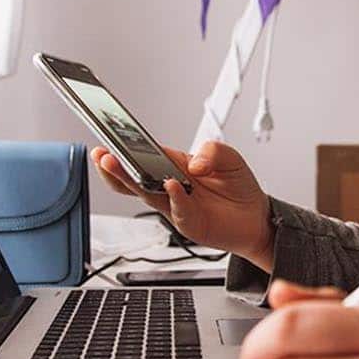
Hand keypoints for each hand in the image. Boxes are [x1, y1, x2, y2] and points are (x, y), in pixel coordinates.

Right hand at [91, 141, 273, 268]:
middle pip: (134, 176)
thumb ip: (213, 151)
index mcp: (174, 165)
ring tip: (116, 165)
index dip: (124, 146)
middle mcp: (169, 185)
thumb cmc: (238, 187)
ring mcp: (175, 205)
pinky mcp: (188, 223)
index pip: (143, 154)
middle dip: (114, 166)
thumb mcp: (230, 158)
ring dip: (129, 180)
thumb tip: (194, 163)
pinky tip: (171, 185)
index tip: (107, 135)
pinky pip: (176, 209)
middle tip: (101, 154)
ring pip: (145, 193)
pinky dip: (173, 197)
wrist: (257, 218)